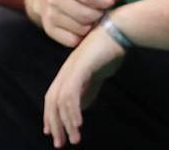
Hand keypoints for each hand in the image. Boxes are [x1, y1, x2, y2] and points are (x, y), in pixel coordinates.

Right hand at [33, 0, 132, 47]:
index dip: (105, 2)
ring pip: (81, 29)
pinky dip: (82, 37)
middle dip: (99, 15)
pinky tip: (83, 28)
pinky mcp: (49, 29)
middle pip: (87, 16)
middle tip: (100, 12)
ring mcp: (50, 15)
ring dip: (91, 27)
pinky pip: (72, 41)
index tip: (108, 2)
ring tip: (92, 20)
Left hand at [43, 25, 125, 146]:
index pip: (52, 96)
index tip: (51, 133)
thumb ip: (88, 88)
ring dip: (66, 122)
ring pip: (60, 100)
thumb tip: (82, 105)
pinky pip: (71, 93)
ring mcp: (71, 68)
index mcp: (68, 72)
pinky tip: (78, 123)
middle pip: (51, 100)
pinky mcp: (80, 67)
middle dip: (54, 124)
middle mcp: (66, 70)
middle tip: (59, 144)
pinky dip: (73, 110)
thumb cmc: (109, 51)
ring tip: (74, 139)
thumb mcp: (96, 75)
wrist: (118, 31)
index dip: (50, 115)